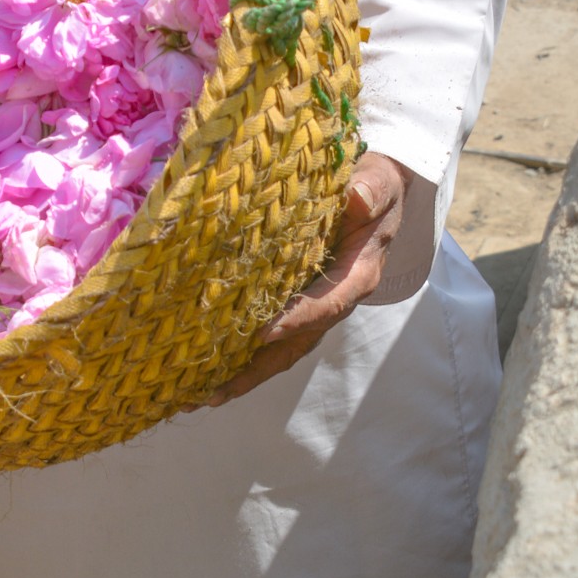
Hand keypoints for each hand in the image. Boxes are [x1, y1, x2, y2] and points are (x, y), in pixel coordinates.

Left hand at [202, 152, 410, 406]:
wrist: (377, 192)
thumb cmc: (374, 185)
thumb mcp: (379, 181)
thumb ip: (372, 189)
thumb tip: (358, 197)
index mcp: (357, 274)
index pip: (328, 303)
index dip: (299, 319)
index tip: (265, 332)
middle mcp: (336, 299)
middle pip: (298, 344)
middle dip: (257, 370)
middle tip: (213, 392)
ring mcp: (317, 306)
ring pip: (282, 349)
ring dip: (243, 374)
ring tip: (198, 396)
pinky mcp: (300, 303)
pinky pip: (273, 336)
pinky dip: (243, 356)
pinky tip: (207, 370)